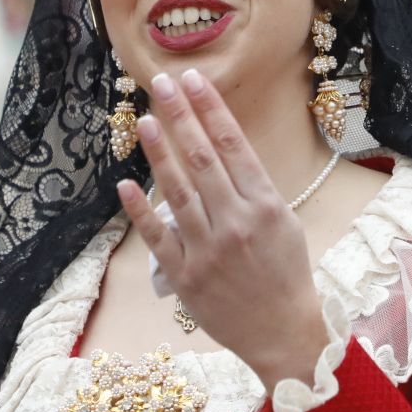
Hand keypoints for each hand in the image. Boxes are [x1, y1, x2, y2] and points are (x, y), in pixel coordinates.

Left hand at [117, 71, 327, 390]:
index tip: (193, 80)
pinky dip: (140, 209)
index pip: (232, 145)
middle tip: (161, 83)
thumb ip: (254, 189)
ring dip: (158, 152)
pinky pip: (158, 236)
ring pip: (177, 191)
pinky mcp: (185, 275)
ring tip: (144, 120)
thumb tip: (221, 152)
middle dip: (180, 115)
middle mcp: (236, 222)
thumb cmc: (286, 274)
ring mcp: (208, 249)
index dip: (210, 108)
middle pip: (201, 158)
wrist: (284, 332)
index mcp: (265, 205)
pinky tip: (125, 183)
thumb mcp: (285, 223)